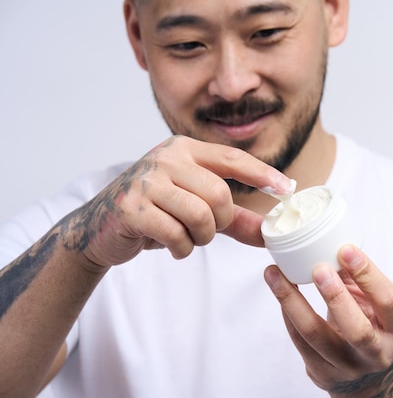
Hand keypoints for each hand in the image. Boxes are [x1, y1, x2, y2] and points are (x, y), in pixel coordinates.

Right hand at [60, 135, 290, 270]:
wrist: (99, 228)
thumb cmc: (154, 212)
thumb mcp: (195, 209)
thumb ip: (233, 218)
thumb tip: (270, 233)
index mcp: (184, 149)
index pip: (232, 158)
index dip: (262, 174)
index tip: (288, 189)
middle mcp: (165, 157)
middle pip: (219, 194)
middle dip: (219, 222)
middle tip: (204, 230)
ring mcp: (146, 181)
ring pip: (200, 215)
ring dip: (200, 237)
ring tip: (185, 237)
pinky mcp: (131, 207)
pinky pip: (176, 235)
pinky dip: (180, 248)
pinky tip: (169, 244)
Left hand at [264, 244, 392, 397]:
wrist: (364, 375)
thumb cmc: (369, 325)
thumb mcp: (373, 303)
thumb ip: (356, 278)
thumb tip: (331, 243)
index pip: (388, 300)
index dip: (368, 274)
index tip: (345, 249)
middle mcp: (377, 353)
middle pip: (357, 329)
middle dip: (335, 296)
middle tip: (317, 268)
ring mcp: (349, 368)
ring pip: (316, 335)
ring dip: (292, 300)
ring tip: (274, 273)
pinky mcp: (322, 374)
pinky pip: (299, 339)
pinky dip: (287, 311)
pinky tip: (278, 289)